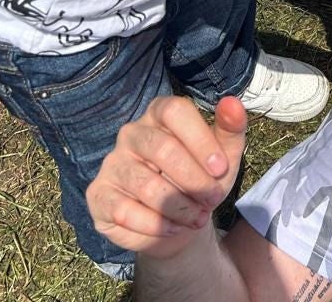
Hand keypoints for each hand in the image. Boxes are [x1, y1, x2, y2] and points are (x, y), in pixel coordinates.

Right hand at [86, 96, 247, 258]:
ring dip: (180, 207)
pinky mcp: (98, 195)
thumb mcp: (224, 155)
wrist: (179, 222)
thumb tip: (233, 103)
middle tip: (212, 199)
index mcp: (160, 112)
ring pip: (147, 185)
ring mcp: (112, 163)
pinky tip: (174, 228)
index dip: (200, 140)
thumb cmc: (201, 178)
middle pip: (161, 148)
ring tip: (198, 218)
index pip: (176, 112)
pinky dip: (156, 226)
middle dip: (194, 180)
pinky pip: (125, 212)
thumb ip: (231, 128)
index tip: (220, 168)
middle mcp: (131, 132)